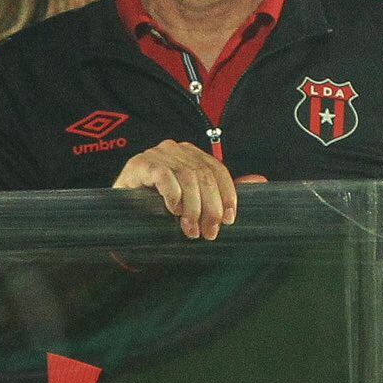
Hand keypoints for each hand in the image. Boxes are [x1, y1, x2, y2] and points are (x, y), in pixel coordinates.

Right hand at [113, 140, 238, 238]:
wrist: (120, 217)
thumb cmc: (158, 210)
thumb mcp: (194, 203)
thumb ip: (223, 192)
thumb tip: (261, 180)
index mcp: (191, 154)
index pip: (217, 169)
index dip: (227, 194)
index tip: (230, 220)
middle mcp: (175, 149)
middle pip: (204, 175)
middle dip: (210, 207)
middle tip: (209, 233)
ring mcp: (156, 154)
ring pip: (187, 177)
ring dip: (192, 208)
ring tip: (190, 230)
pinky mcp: (139, 163)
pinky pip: (163, 175)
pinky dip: (172, 195)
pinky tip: (173, 211)